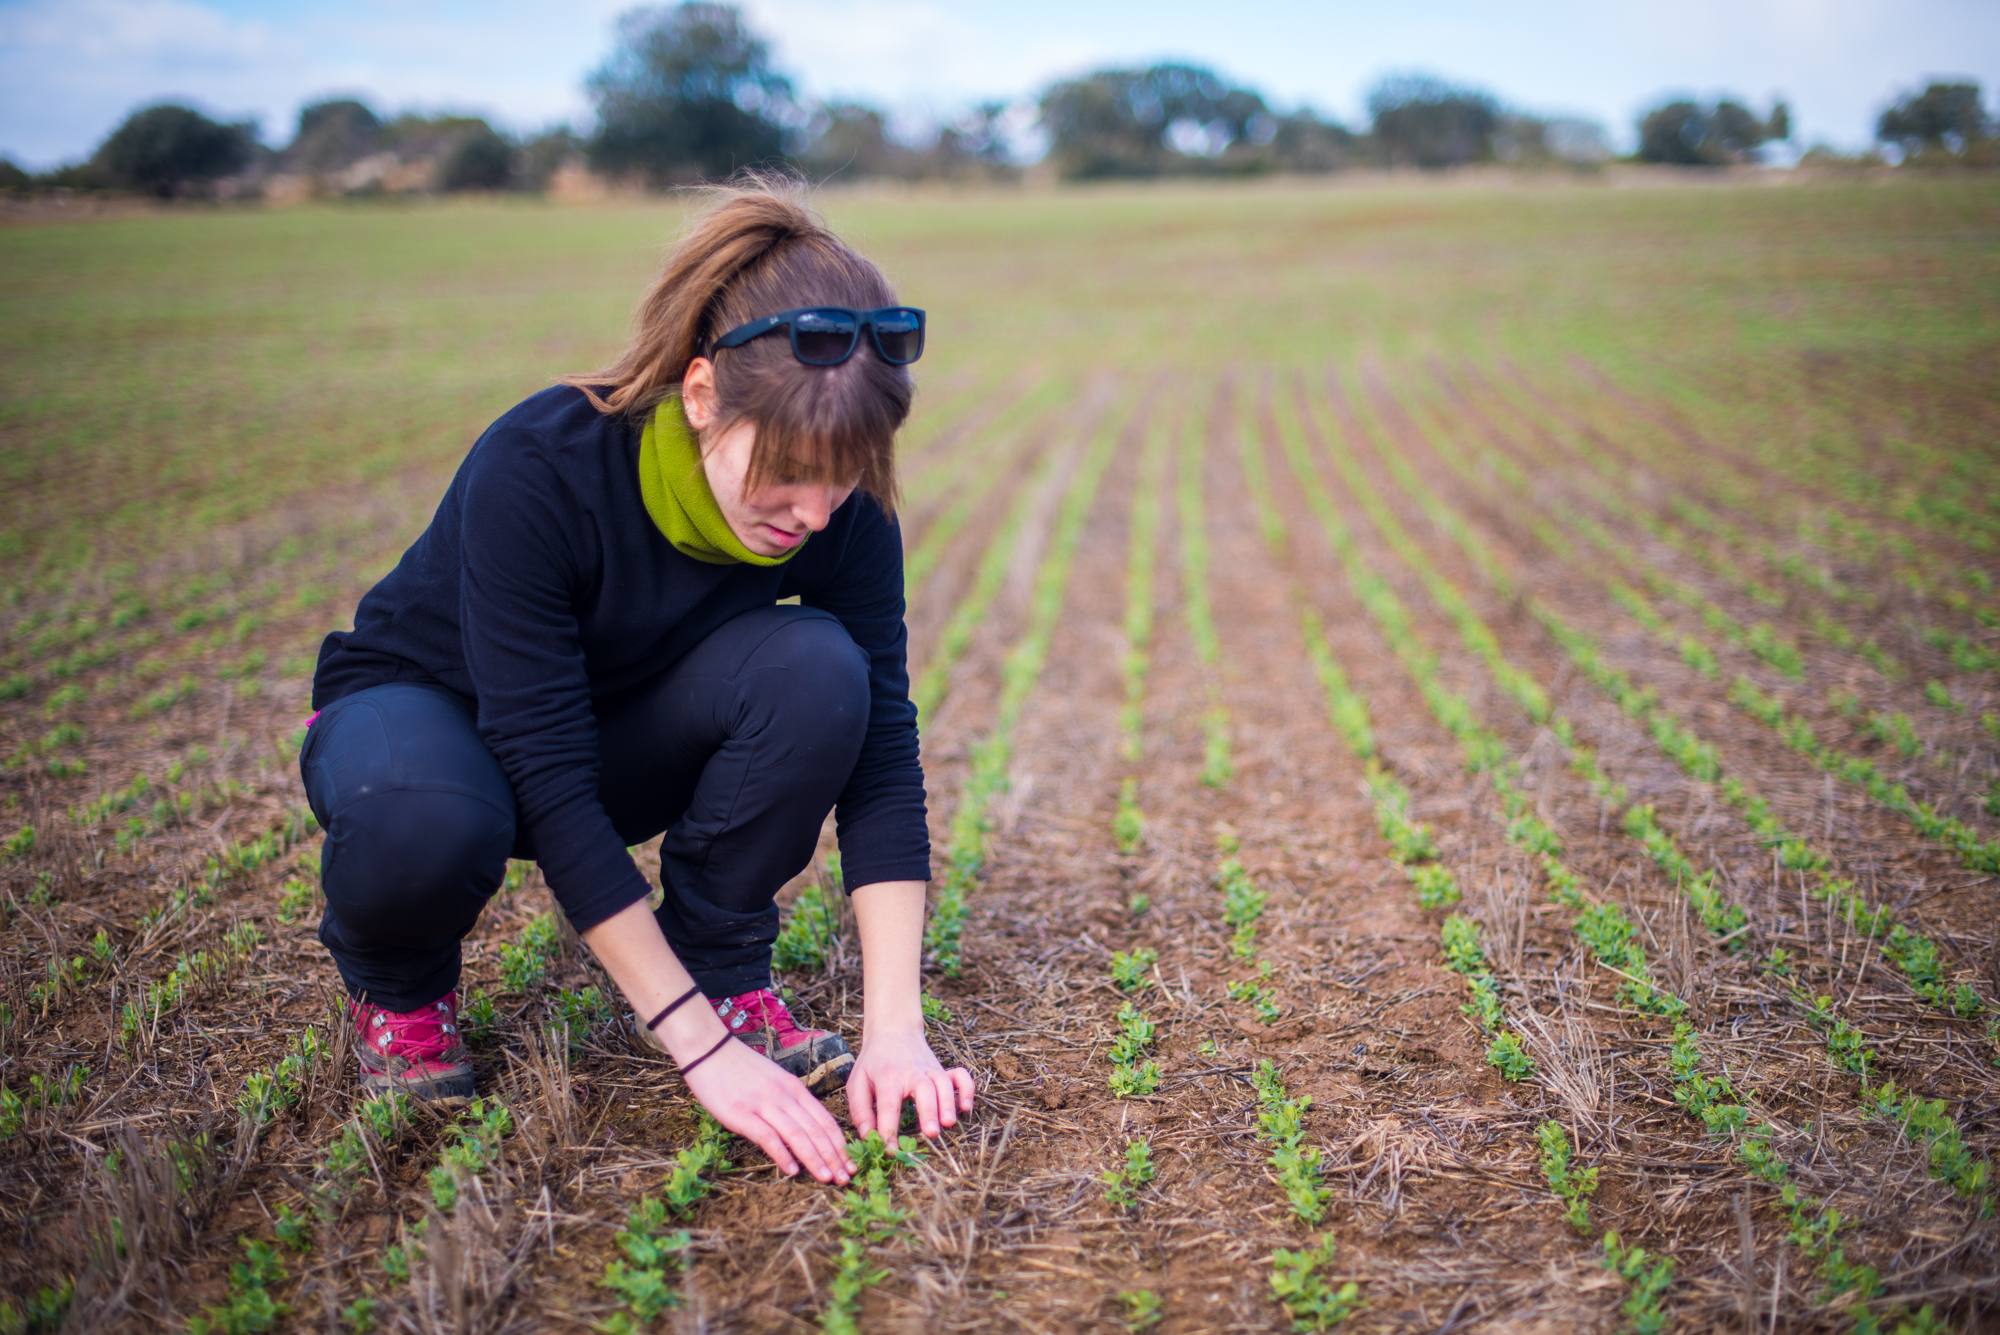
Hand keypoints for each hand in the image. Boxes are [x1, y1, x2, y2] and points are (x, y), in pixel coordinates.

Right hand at [682, 1037, 856, 1184]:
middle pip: (815, 1130)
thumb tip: (805, 1127)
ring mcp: (763, 1104)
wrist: (709, 1049)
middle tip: (847, 1178)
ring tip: (828, 1178)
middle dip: (834, 1156)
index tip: (851, 1163)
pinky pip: (767, 1137)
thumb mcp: (773, 1080)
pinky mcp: (741, 1114)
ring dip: (815, 1159)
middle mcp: (783, 1096)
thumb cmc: (740, 1068)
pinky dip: (782, 1154)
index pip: (825, 1119)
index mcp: (794, 1088)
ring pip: (797, 1135)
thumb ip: (789, 1101)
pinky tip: (792, 1170)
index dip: (840, 1144)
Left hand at [846, 1025, 975, 1139]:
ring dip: (947, 1103)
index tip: (891, 1150)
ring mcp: (930, 1069)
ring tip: (948, 1124)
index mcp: (888, 1076)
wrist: (892, 1030)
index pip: (889, 1104)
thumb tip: (869, 1136)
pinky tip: (965, 1107)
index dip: (889, 1128)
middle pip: (924, 1089)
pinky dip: (966, 1089)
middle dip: (928, 1110)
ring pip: (943, 1083)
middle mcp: (912, 1072)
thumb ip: (860, 1110)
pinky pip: (960, 1076)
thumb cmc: (873, 1062)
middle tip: (931, 1132)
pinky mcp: (942, 1069)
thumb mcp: (857, 1082)